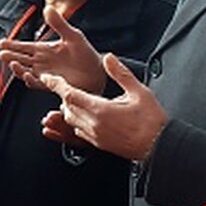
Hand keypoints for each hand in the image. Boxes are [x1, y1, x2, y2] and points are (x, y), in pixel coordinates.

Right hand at [0, 6, 103, 92]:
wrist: (98, 73)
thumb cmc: (87, 55)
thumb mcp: (73, 36)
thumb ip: (59, 24)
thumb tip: (47, 8)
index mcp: (46, 49)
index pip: (25, 46)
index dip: (12, 44)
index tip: (1, 42)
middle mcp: (42, 62)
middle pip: (21, 59)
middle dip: (10, 56)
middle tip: (1, 54)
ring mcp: (45, 74)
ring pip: (25, 71)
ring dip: (17, 68)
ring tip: (13, 63)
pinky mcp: (51, 85)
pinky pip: (36, 83)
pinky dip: (30, 79)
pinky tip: (27, 74)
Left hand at [40, 53, 167, 160]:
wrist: (159, 146)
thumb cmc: (152, 121)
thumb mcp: (139, 92)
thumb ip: (121, 74)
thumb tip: (108, 58)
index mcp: (100, 109)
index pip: (69, 94)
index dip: (55, 84)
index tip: (47, 78)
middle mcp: (92, 124)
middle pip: (66, 107)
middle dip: (65, 96)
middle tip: (70, 86)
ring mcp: (94, 136)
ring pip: (70, 120)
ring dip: (70, 109)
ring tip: (80, 100)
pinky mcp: (97, 144)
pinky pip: (77, 131)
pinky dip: (75, 122)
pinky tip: (84, 116)